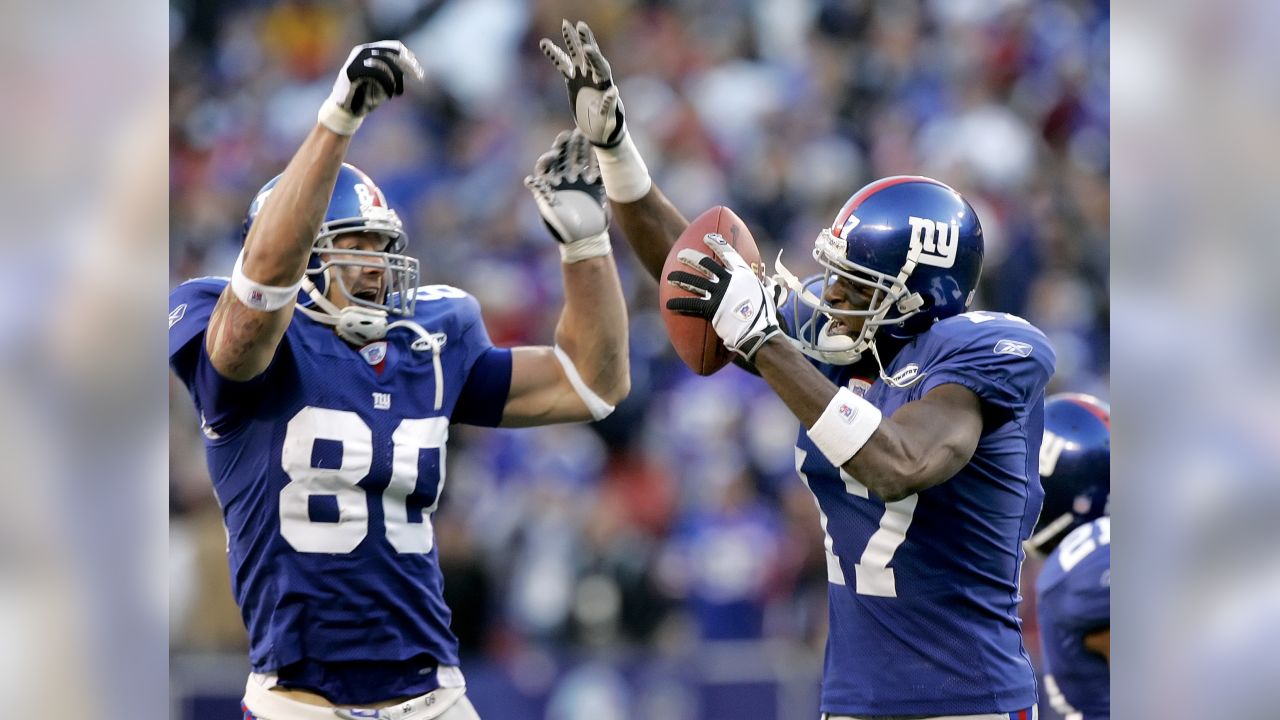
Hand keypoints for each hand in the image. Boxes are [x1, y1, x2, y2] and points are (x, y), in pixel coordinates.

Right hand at [318, 41, 423, 135]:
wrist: (345, 111)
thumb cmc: (366, 97)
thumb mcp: (384, 83)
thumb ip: (394, 71)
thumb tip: (412, 62)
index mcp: (370, 51)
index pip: (395, 47)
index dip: (409, 58)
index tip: (419, 72)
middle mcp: (363, 51)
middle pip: (392, 52)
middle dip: (408, 66)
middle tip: (419, 78)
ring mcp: (356, 59)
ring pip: (385, 61)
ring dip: (396, 77)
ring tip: (399, 92)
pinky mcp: (352, 71)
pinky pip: (376, 72)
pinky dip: (386, 84)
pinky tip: (390, 95)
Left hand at [525, 129, 611, 261]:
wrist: (585, 239)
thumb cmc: (563, 229)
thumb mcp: (549, 212)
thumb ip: (542, 195)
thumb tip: (529, 180)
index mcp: (549, 184)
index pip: (546, 166)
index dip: (549, 158)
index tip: (553, 155)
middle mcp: (563, 179)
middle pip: (563, 157)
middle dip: (566, 146)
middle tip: (571, 134)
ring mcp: (580, 180)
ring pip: (579, 159)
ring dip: (582, 147)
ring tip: (586, 135)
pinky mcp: (595, 184)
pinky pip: (595, 168)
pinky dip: (596, 159)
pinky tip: (599, 149)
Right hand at [539, 19, 626, 147]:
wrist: (600, 130)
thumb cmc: (608, 126)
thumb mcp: (610, 118)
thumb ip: (610, 103)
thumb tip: (614, 90)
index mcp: (604, 85)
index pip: (601, 67)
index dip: (594, 58)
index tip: (587, 47)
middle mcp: (594, 77)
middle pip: (590, 56)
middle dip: (585, 40)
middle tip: (580, 25)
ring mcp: (583, 77)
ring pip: (576, 56)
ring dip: (570, 41)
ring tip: (565, 25)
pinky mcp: (572, 81)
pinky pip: (562, 65)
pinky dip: (555, 55)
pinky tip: (545, 44)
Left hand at [666, 234, 781, 361]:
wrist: (760, 331)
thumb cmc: (766, 316)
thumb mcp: (768, 295)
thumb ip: (765, 286)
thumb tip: (770, 282)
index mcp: (744, 275)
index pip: (728, 254)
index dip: (717, 244)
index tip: (708, 237)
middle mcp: (730, 280)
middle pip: (707, 264)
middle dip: (692, 257)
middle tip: (682, 254)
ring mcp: (720, 293)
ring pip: (695, 282)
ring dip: (680, 278)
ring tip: (670, 276)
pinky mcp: (712, 308)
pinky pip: (691, 304)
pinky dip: (679, 303)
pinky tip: (669, 304)